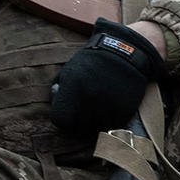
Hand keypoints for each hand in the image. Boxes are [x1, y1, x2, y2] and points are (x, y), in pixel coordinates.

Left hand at [49, 18, 166, 134]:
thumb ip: (58, 91)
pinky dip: (110, 120)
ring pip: (96, 128)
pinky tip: (110, 107)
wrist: (124, 51)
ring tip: (98, 107)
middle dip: (79, 121)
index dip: (62, 118)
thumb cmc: (91, 62)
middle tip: (84, 110)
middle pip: (78, 128)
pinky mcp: (124, 109)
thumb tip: (55, 104)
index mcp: (72, 89)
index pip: (60, 120)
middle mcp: (89, 99)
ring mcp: (108, 106)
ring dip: (95, 121)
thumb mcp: (68, 70)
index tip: (68, 112)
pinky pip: (113, 126)